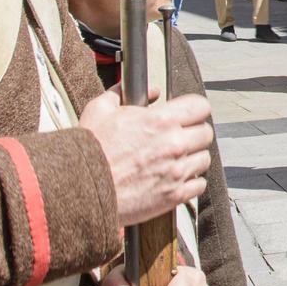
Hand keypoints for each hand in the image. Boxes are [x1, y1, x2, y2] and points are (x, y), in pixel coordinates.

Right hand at [80, 90, 212, 226]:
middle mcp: (174, 144)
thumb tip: (152, 90)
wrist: (80, 188)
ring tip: (175, 160)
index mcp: (161, 120)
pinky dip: (190, 182)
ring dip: (192, 158)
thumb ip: (125, 93)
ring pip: (204, 159)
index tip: (187, 115)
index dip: (194, 109)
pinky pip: (199, 185)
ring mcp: (177, 171)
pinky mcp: (174, 195)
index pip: (201, 107)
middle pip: (206, 133)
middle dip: (193, 133)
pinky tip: (175, 179)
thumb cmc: (90, 149)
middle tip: (179, 138)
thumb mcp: (101, 109)